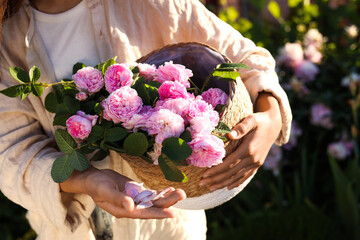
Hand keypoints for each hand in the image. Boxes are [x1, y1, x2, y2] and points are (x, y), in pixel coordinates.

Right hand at [60, 167, 185, 218]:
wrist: (93, 179)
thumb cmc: (96, 186)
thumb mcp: (105, 191)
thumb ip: (118, 198)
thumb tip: (131, 206)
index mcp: (124, 211)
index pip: (144, 213)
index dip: (158, 213)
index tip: (172, 213)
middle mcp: (132, 207)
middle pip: (153, 207)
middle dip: (167, 202)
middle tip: (182, 194)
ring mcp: (135, 200)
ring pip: (154, 200)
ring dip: (167, 197)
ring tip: (181, 192)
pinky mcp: (136, 192)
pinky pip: (151, 194)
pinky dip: (160, 192)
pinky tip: (170, 189)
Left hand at [200, 92, 281, 190]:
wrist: (274, 125)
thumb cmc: (259, 120)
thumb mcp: (251, 120)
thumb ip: (241, 127)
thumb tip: (230, 135)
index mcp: (249, 149)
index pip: (229, 164)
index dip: (216, 170)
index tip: (204, 174)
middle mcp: (253, 159)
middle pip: (231, 173)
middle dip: (215, 179)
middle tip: (201, 183)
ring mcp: (256, 163)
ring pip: (237, 177)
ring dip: (223, 184)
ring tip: (210, 188)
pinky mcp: (257, 164)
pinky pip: (245, 176)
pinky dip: (236, 183)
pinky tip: (227, 187)